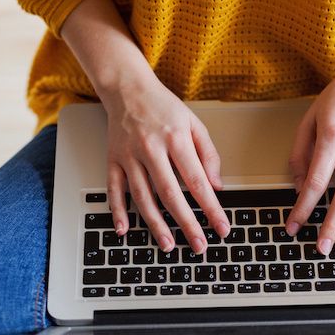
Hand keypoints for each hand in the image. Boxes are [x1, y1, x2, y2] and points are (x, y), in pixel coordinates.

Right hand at [103, 79, 229, 253]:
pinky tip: (124, 229)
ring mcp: (129, 156)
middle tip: (198, 245)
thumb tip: (216, 186)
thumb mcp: (194, 124)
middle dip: (186, 223)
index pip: (197, 182)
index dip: (211, 208)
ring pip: (142, 196)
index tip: (221, 227)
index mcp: (175, 139)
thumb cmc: (163, 107)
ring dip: (155, 224)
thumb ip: (209, 155)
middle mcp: (151, 149)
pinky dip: (117, 211)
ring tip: (168, 244)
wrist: (127, 88)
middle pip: (170, 194)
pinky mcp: (113, 160)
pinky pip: (114, 189)